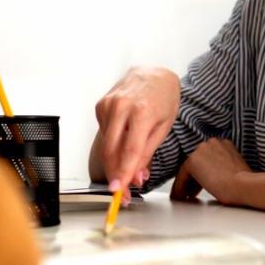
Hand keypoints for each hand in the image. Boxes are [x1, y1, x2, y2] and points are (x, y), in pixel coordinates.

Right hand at [94, 67, 179, 201]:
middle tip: (122, 190)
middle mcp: (122, 106)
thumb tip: (136, 175)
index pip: (129, 150)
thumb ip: (148, 152)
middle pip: (111, 150)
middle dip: (115, 174)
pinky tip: (123, 139)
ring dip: (113, 162)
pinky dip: (112, 144)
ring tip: (127, 168)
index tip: (119, 189)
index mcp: (142, 111)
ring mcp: (108, 104)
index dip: (123, 173)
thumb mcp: (164, 127)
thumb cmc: (163, 97)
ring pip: (105, 144)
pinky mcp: (100, 105)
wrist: (154, 74)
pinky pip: (104, 134)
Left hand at [173, 138, 251, 205]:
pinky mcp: (192, 161)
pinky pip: (181, 177)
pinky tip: (180, 197)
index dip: (205, 173)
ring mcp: (201, 150)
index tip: (202, 184)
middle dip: (195, 178)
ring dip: (186, 183)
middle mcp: (211, 143)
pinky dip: (179, 188)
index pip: (208, 158)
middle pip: (197, 162)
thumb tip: (217, 176)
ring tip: (186, 196)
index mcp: (224, 143)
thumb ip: (225, 166)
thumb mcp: (236, 169)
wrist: (243, 186)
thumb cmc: (244, 183)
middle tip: (192, 192)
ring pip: (188, 169)